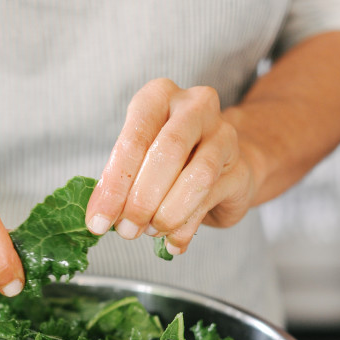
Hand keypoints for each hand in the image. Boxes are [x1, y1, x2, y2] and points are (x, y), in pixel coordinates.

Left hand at [85, 78, 257, 254]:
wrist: (226, 165)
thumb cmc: (171, 160)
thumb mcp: (138, 160)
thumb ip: (120, 182)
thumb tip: (98, 218)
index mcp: (159, 96)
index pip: (133, 139)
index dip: (114, 184)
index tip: (97, 220)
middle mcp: (195, 107)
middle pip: (167, 152)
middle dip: (141, 199)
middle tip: (126, 230)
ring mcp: (224, 135)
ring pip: (196, 176)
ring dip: (167, 213)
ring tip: (150, 231)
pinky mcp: (241, 169)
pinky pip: (211, 200)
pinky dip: (186, 227)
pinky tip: (172, 242)